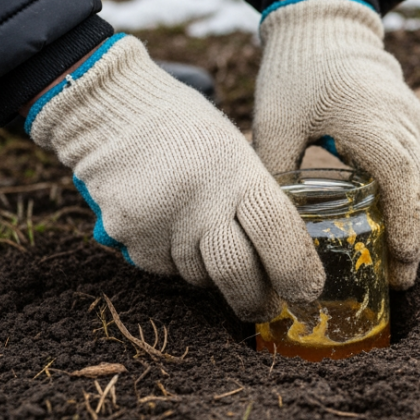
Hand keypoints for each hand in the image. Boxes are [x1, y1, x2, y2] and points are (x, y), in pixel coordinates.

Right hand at [26, 34, 324, 320]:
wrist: (112, 112)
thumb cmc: (187, 132)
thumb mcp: (236, 153)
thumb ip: (256, 201)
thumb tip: (286, 258)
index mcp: (238, 172)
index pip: (277, 231)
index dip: (296, 269)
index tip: (307, 291)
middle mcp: (202, 199)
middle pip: (237, 273)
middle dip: (255, 300)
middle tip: (265, 307)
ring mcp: (162, 220)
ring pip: (200, 276)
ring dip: (210, 272)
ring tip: (202, 235)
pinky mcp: (129, 236)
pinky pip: (164, 268)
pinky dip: (173, 260)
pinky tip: (168, 226)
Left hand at [254, 0, 419, 288]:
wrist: (323, 22)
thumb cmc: (295, 72)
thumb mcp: (274, 123)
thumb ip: (277, 172)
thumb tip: (271, 224)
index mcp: (373, 125)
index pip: (404, 185)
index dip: (409, 229)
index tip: (404, 266)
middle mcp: (404, 124)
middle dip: (415, 237)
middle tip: (400, 280)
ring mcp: (413, 118)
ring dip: (415, 218)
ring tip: (398, 259)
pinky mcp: (411, 116)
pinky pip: (418, 162)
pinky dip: (410, 193)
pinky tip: (392, 218)